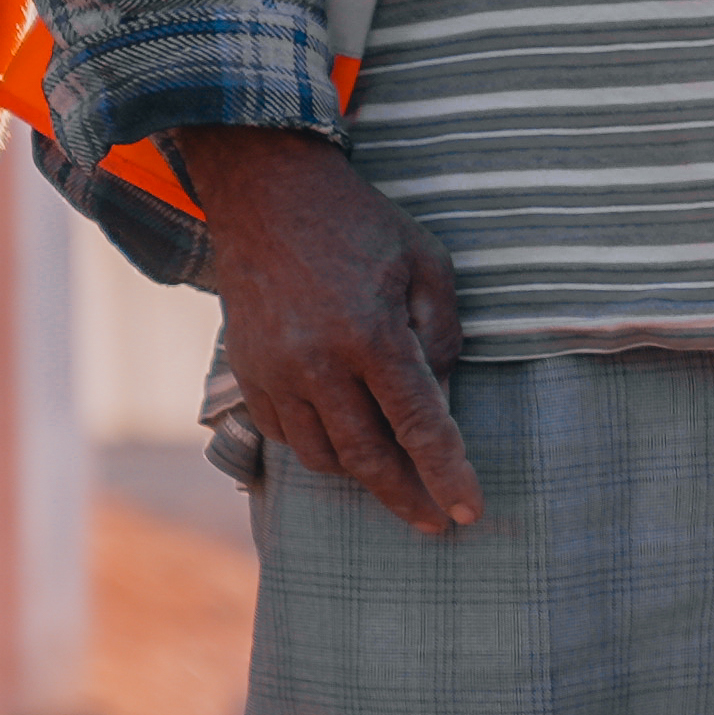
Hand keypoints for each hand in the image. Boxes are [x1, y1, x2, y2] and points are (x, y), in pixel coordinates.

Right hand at [175, 126, 479, 533]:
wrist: (265, 192)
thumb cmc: (360, 225)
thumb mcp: (427, 266)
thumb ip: (443, 336)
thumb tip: (444, 399)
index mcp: (371, 336)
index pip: (419, 427)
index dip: (447, 476)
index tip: (468, 514)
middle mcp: (317, 362)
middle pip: (367, 458)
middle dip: (405, 498)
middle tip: (434, 522)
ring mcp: (274, 370)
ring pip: (323, 455)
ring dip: (362, 475)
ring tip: (395, 477)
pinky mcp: (245, 370)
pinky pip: (285, 434)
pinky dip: (319, 448)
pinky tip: (346, 443)